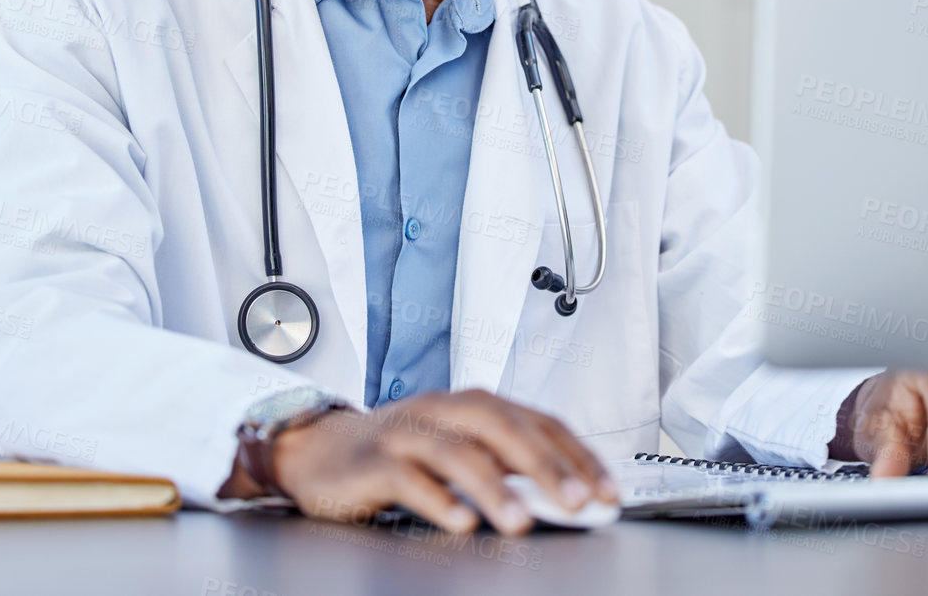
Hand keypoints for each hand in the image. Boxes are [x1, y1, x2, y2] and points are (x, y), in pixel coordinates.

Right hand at [266, 389, 616, 535]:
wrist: (321, 451)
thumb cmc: (401, 452)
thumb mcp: (460, 451)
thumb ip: (506, 467)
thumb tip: (566, 495)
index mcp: (474, 405)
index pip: (538, 421)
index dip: (576, 455)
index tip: (606, 491)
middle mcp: (444, 411)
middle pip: (502, 427)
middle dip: (545, 465)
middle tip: (577, 502)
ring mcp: (407, 434)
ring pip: (457, 453)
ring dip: (494, 488)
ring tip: (521, 522)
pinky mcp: (373, 462)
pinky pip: (408, 478)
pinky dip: (438, 500)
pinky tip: (460, 522)